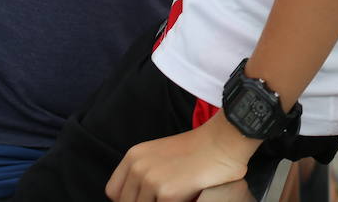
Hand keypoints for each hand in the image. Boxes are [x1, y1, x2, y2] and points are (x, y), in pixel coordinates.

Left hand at [105, 114, 254, 201]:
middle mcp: (138, 168)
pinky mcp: (168, 194)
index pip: (114, 192)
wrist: (223, 141)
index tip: (144, 200)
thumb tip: (138, 198)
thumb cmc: (198, 149)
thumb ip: (144, 173)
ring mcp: (151, 181)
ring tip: (177, 197)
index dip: (128, 200)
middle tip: (164, 198)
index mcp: (134, 157)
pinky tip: (186, 198)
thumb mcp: (160, 154)